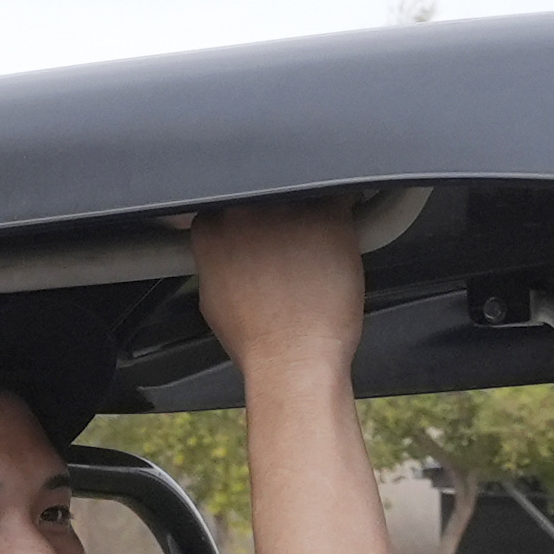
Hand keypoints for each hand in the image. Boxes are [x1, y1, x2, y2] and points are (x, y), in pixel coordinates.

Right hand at [181, 197, 369, 378]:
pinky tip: (337, 240)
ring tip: (313, 250)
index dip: (247, 218)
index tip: (259, 233)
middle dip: (276, 212)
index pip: (227, 201)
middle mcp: (246, 213)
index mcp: (213, 231)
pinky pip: (340, 198)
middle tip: (289, 243)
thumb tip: (224, 248)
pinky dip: (342, 213)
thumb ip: (215, 259)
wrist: (294, 361)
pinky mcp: (328, 217)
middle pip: (264, 192)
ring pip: (302, 193)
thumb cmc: (258, 340)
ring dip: (308, 211)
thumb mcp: (212, 299)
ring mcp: (287, 211)